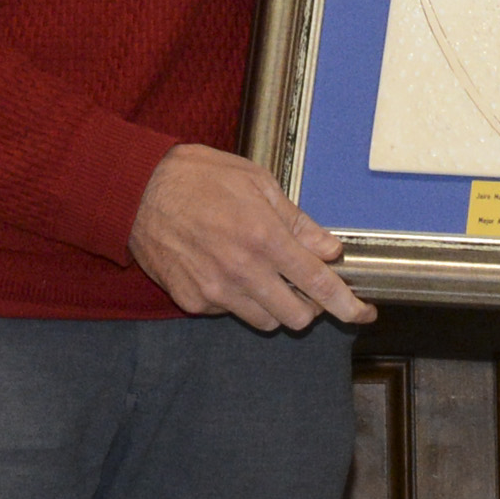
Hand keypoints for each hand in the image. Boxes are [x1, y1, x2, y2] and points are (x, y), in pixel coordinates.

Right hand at [128, 143, 373, 331]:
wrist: (135, 191)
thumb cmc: (197, 177)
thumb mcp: (256, 183)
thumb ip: (297, 222)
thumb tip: (330, 250)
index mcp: (264, 237)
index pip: (318, 284)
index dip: (348, 305)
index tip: (364, 314)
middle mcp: (242, 271)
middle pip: (296, 317)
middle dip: (309, 306)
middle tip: (303, 285)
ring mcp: (215, 291)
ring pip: (265, 321)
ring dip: (275, 306)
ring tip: (262, 274)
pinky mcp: (192, 301)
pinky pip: (230, 313)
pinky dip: (238, 300)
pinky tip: (226, 270)